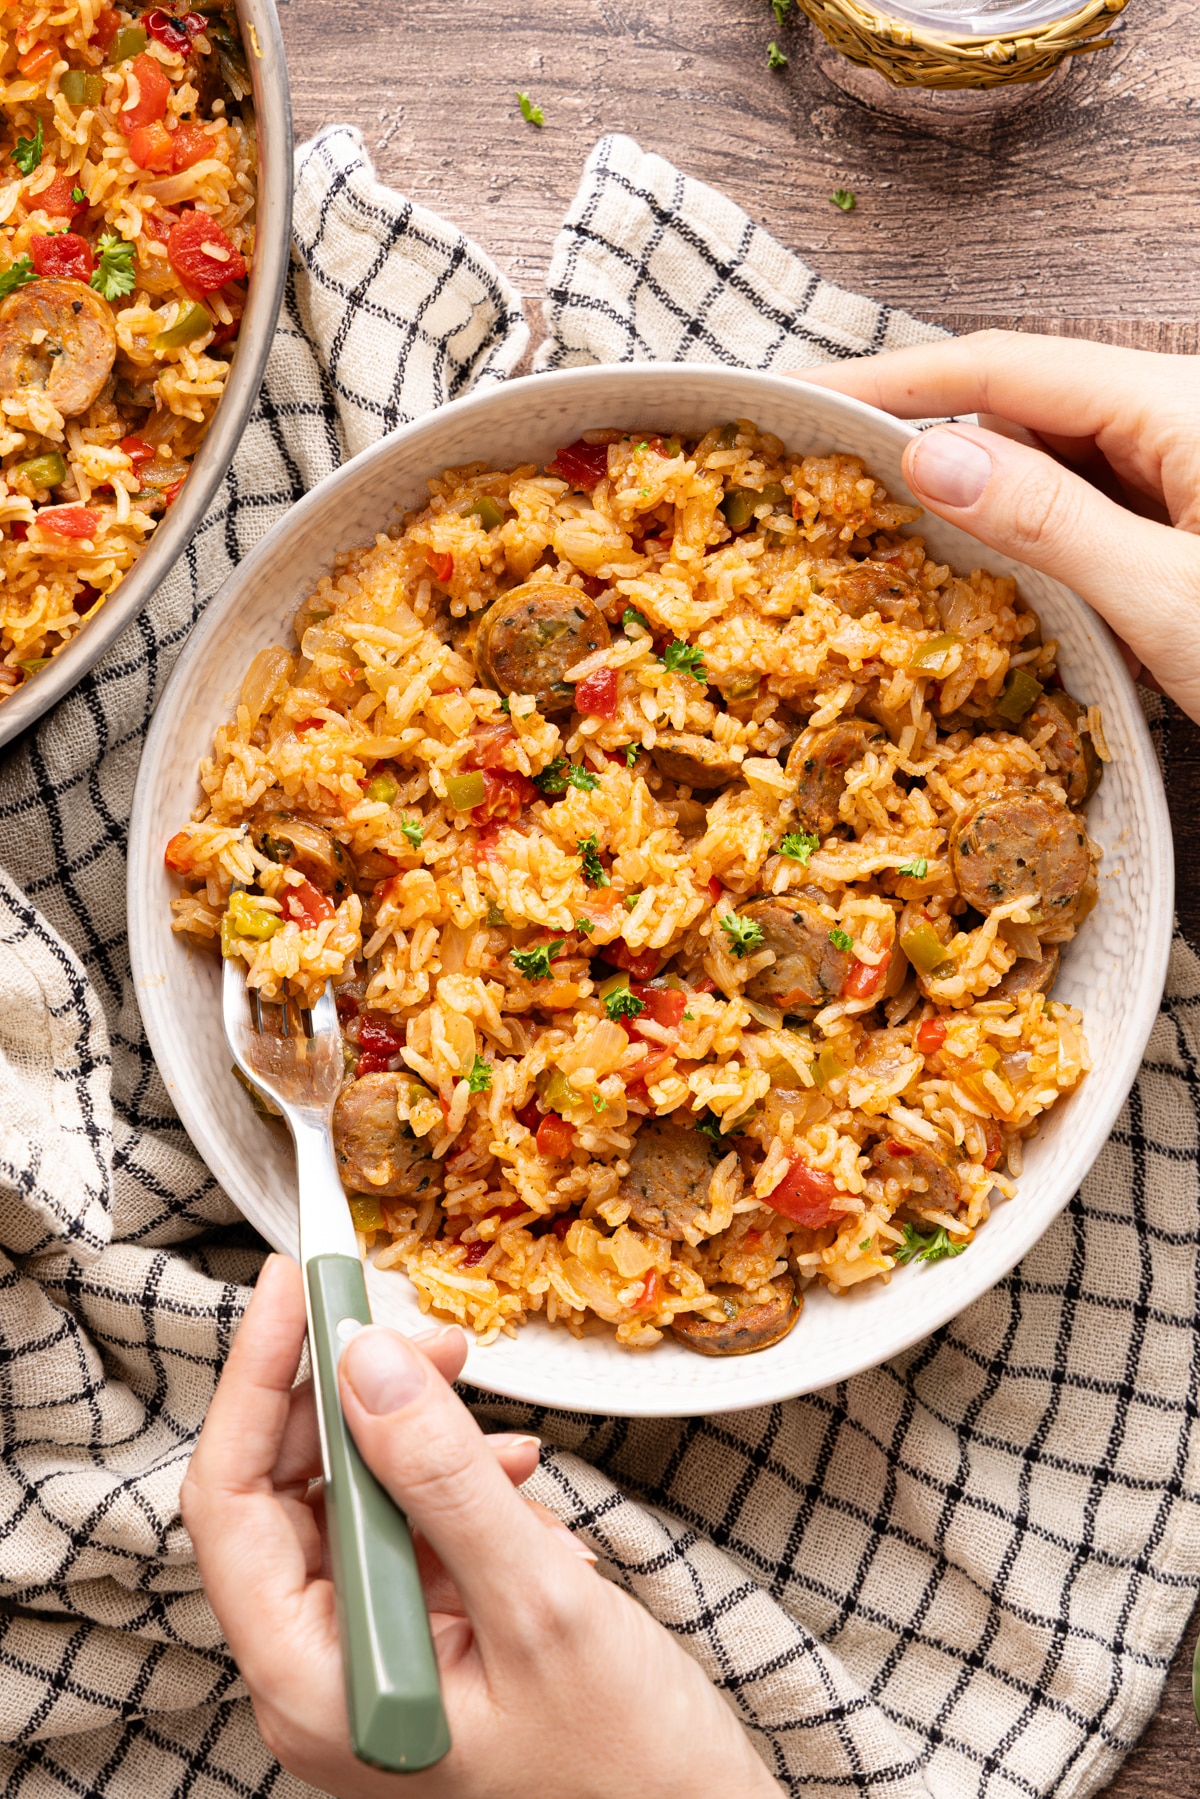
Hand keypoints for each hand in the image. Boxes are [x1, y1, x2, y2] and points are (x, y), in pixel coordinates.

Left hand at [181, 1255, 779, 1798]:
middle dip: (349, 1395)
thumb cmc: (627, 1775)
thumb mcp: (540, 1609)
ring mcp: (373, 1660)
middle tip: (422, 1331)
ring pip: (351, 1502)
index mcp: (316, 1683)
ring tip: (472, 1394)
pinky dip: (452, 1484)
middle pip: (286, 1491)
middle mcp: (323, 1673)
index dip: (255, 1381)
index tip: (296, 1289)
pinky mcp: (424, 1644)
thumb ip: (445, 1481)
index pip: (232, 1503)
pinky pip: (408, 1534)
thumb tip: (365, 1365)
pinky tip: (511, 1474)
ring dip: (409, 1434)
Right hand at [794, 331, 1199, 719]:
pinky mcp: (1193, 515)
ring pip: (1060, 470)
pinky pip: (1098, 513)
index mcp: (1177, 402)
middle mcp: (1182, 415)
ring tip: (975, 597)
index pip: (1003, 369)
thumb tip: (928, 464)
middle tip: (861, 516)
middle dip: (951, 471)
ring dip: (1011, 531)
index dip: (895, 381)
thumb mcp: (1161, 593)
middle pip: (1027, 416)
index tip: (807, 395)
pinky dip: (1061, 558)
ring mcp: (1191, 463)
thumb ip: (1046, 522)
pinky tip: (1061, 615)